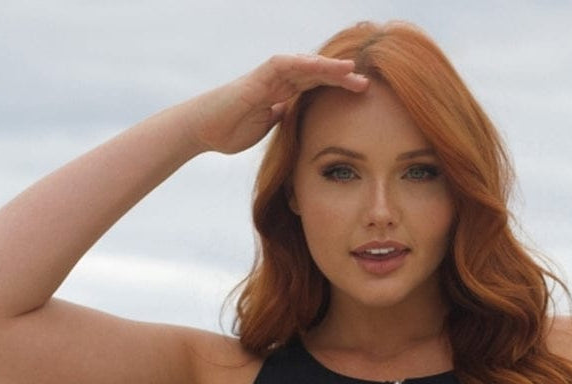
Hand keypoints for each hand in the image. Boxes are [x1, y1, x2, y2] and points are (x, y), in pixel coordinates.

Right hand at [189, 54, 368, 155]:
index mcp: (283, 95)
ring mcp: (270, 77)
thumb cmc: (231, 131)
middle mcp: (279, 82)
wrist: (205, 130)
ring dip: (328, 68)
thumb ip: (284, 122)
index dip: (338, 90)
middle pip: (316, 75)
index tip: (360, 97)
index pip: (316, 89)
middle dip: (341, 78)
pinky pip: (284, 65)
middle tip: (366, 84)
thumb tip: (300, 123)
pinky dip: (303, 64)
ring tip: (350, 70)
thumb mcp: (268, 131)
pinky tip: (321, 66)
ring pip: (305, 66)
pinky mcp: (259, 77)